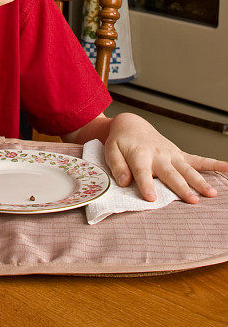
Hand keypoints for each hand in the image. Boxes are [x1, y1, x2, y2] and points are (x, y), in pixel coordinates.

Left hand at [104, 113, 227, 202]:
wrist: (132, 125)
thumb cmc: (121, 142)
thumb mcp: (111, 150)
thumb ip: (117, 166)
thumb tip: (124, 182)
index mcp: (139, 155)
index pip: (142, 172)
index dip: (146, 185)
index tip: (151, 198)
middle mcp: (158, 155)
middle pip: (170, 173)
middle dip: (181, 187)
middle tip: (192, 201)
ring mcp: (171, 154)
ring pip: (187, 169)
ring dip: (200, 181)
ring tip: (211, 193)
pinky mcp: (179, 154)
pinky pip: (199, 160)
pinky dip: (214, 164)